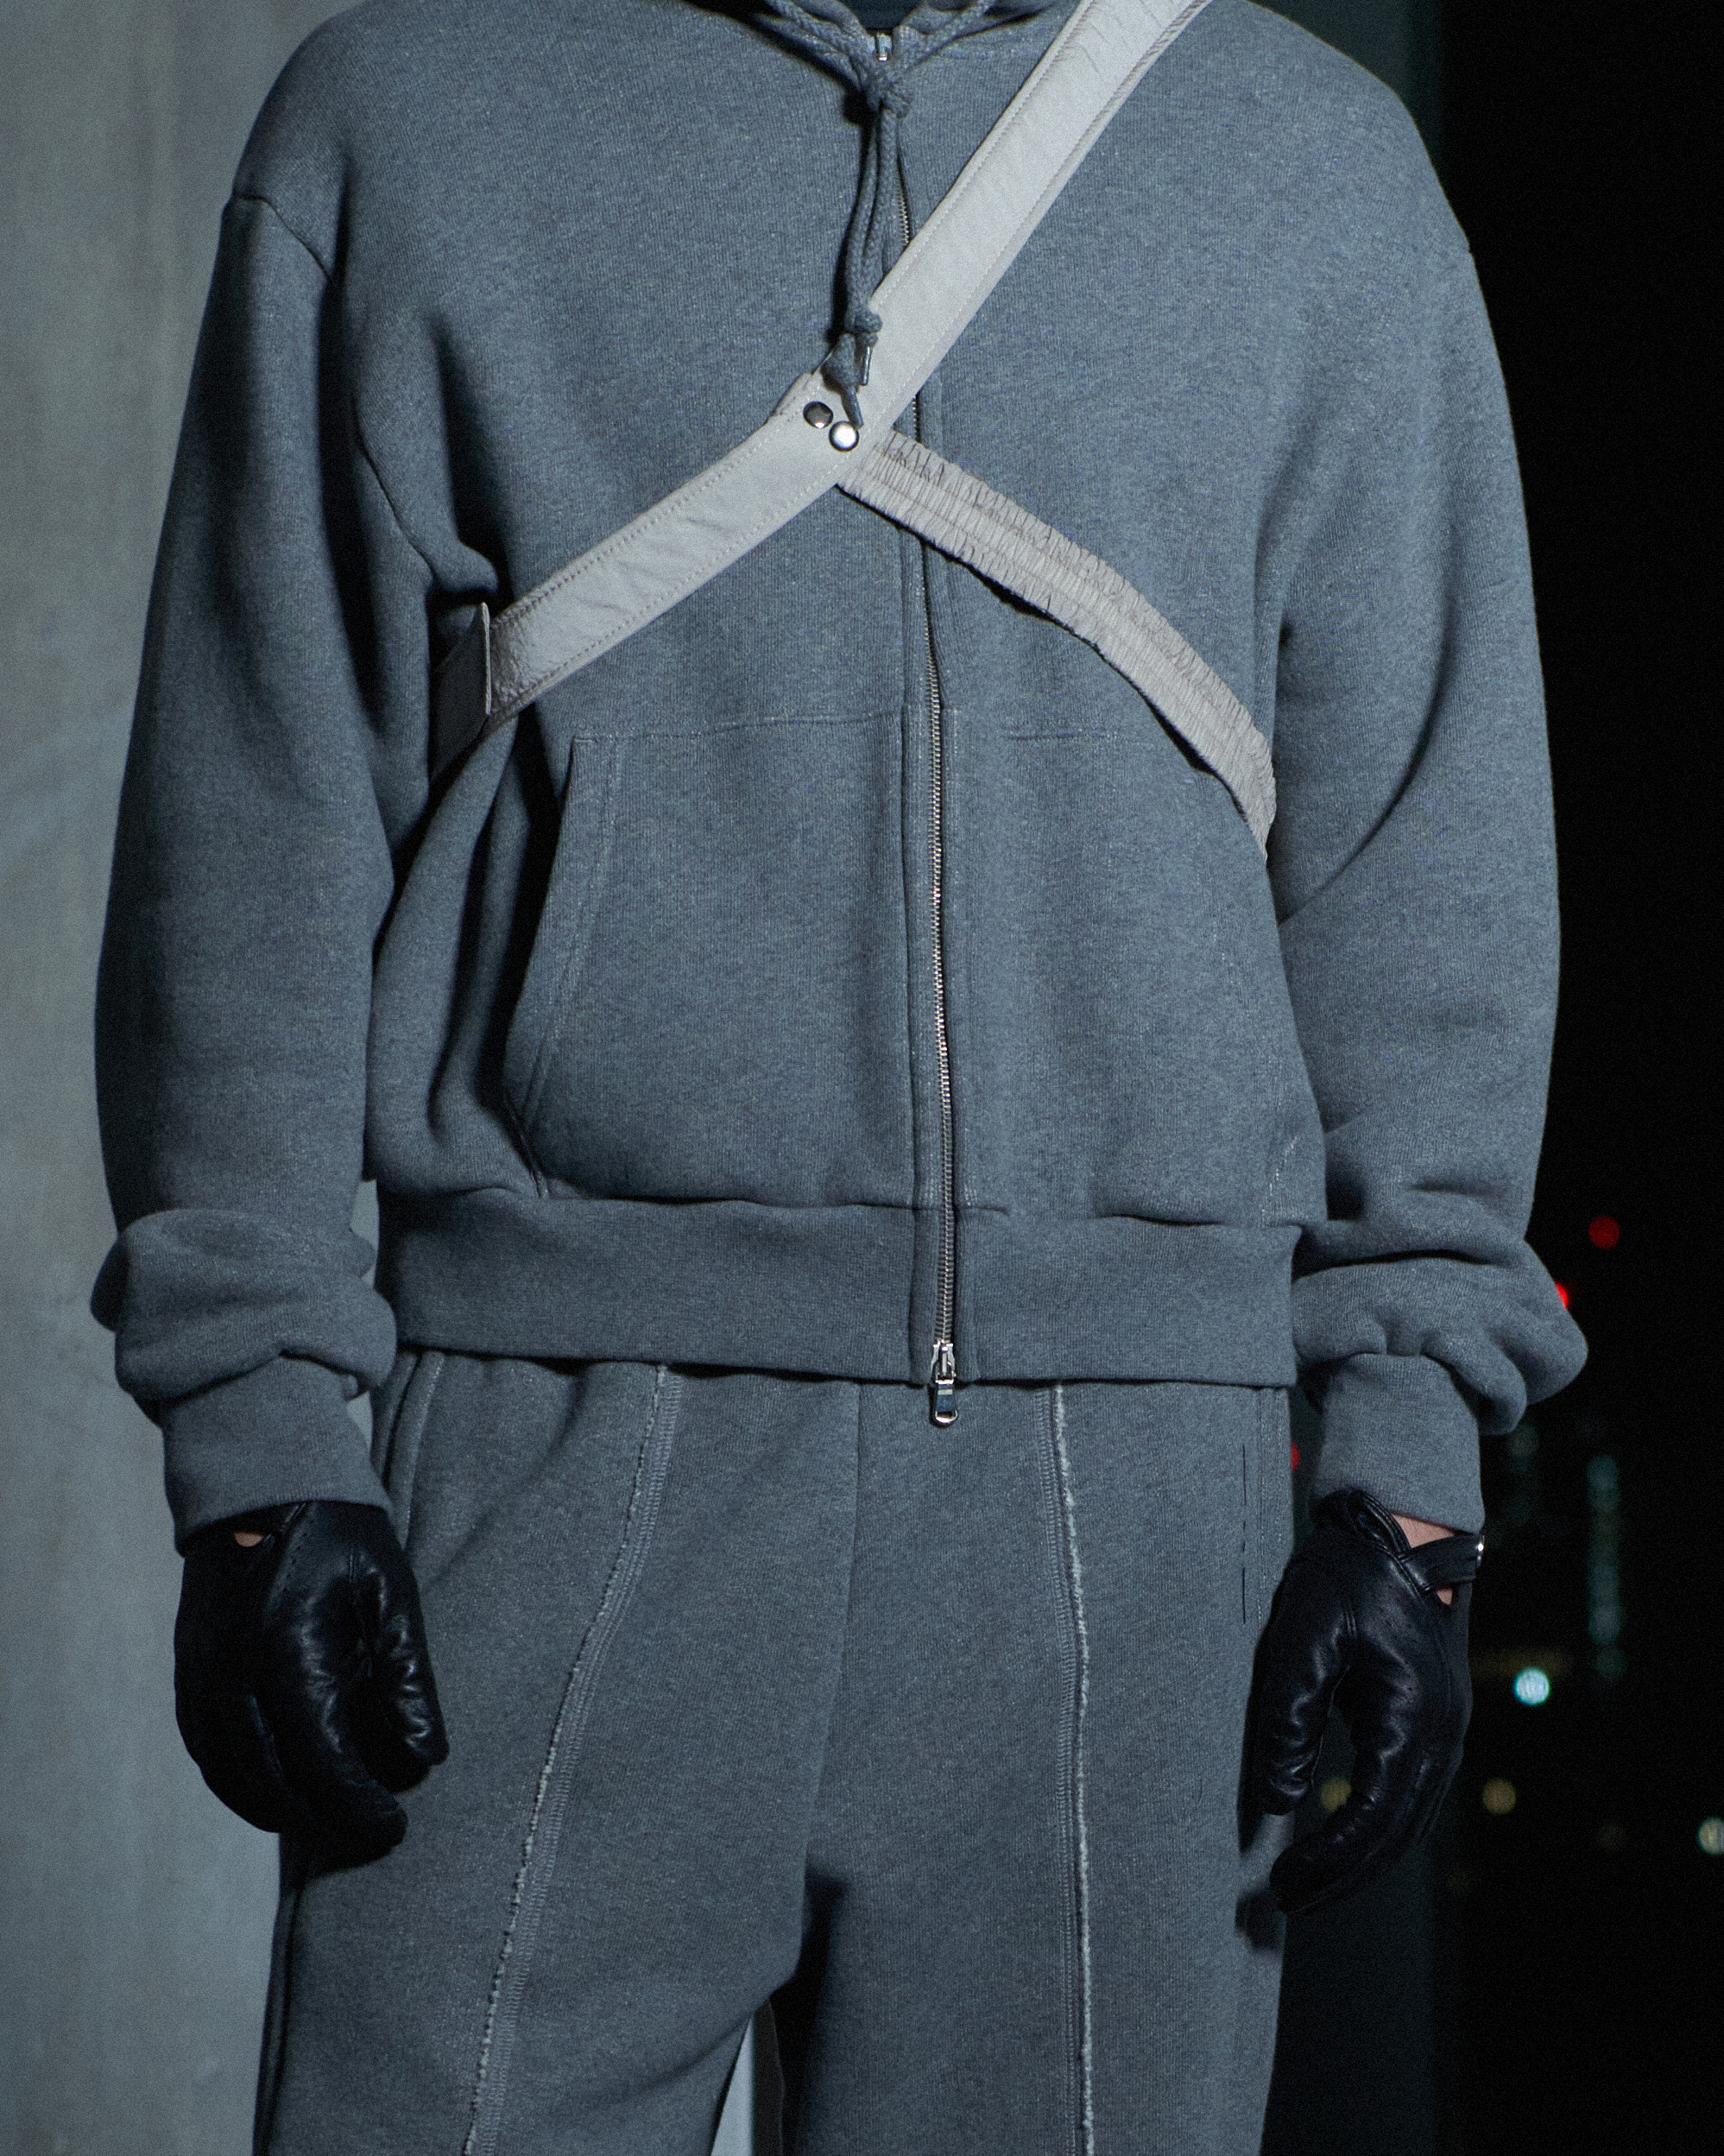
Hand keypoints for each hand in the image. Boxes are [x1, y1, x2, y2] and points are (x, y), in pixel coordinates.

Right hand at [174, 1500, 448, 1861]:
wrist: (260, 1482)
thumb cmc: (338, 1533)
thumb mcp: (390, 1592)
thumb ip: (406, 1677)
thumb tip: (426, 1756)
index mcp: (289, 1648)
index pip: (323, 1759)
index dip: (358, 1805)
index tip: (395, 1828)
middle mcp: (233, 1671)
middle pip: (274, 1782)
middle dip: (325, 1821)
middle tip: (372, 1837)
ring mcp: (201, 1675)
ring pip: (234, 1777)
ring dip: (282, 1812)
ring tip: (333, 1823)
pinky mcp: (187, 1673)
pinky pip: (208, 1753)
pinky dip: (242, 1786)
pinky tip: (280, 1794)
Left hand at [1247, 1488, 1481, 1914]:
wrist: (1399, 1526)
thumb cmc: (1347, 1575)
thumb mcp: (1304, 1637)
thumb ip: (1289, 1718)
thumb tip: (1280, 1800)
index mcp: (1414, 1720)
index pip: (1371, 1819)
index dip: (1326, 1859)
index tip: (1279, 1884)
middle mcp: (1443, 1735)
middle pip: (1396, 1835)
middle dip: (1343, 1876)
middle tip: (1285, 1900)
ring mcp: (1447, 1729)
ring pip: (1408, 1819)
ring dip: (1360, 1857)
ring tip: (1307, 1882)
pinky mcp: (1434, 1718)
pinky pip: (1409, 1792)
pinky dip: (1375, 1824)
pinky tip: (1337, 1833)